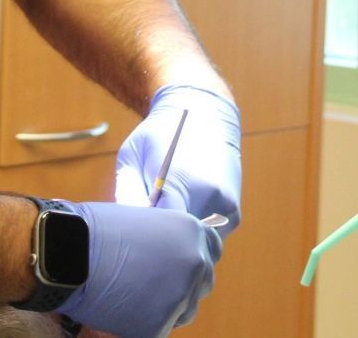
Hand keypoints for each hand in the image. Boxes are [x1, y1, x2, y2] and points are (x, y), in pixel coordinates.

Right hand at [60, 202, 220, 337]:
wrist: (69, 254)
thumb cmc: (97, 231)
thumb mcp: (145, 223)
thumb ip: (168, 240)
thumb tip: (173, 256)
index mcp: (192, 232)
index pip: (213, 251)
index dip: (194, 258)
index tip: (179, 264)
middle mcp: (195, 264)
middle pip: (202, 283)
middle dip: (183, 285)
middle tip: (153, 285)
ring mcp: (179, 296)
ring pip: (186, 311)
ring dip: (168, 308)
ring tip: (135, 299)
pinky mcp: (159, 325)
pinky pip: (159, 330)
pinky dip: (143, 326)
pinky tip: (123, 313)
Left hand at [114, 85, 240, 234]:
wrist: (204, 112)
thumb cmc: (160, 133)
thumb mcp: (132, 155)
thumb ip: (126, 194)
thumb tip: (123, 232)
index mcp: (179, 182)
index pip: (158, 235)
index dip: (142, 241)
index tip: (130, 237)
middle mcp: (208, 196)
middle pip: (178, 245)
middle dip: (160, 246)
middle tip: (142, 235)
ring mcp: (225, 207)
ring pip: (196, 246)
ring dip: (180, 243)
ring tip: (163, 224)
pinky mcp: (234, 214)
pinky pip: (210, 239)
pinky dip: (195, 237)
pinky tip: (182, 218)